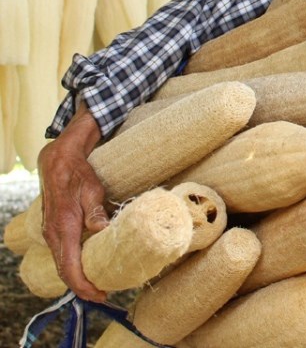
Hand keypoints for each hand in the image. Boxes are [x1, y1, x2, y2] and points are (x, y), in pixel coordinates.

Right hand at [37, 105, 108, 301]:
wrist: (57, 162)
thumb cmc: (77, 174)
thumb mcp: (92, 189)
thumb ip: (96, 212)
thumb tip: (103, 231)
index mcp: (64, 228)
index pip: (70, 267)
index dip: (83, 285)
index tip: (99, 294)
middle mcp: (54, 235)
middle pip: (65, 272)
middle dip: (82, 287)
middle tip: (103, 294)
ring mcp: (52, 233)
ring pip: (62, 264)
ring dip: (77, 278)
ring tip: (98, 283)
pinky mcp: (54, 230)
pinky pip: (62, 255)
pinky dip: (72, 266)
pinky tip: (87, 266)